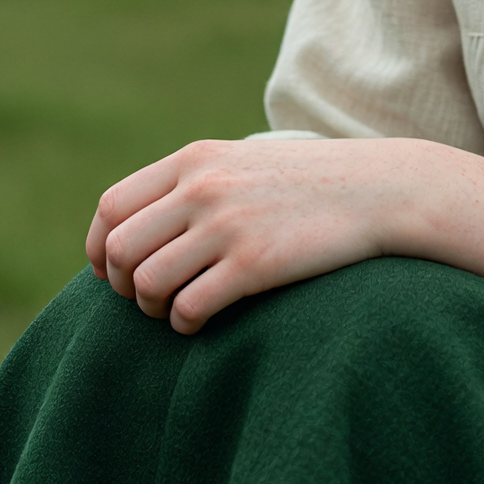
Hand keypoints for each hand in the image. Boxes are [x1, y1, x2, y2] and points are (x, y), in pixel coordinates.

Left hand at [84, 138, 483, 333]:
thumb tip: (137, 227)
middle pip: (120, 250)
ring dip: (153, 308)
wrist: (381, 190)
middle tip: (148, 298)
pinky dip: (184, 323)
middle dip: (123, 286)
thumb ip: (191, 185)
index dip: (102, 249)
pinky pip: (188, 308)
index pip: (112, 208)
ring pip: (147, 284)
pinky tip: (203, 320)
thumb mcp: (241, 165)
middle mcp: (202, 188)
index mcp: (193, 160)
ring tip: (178, 309)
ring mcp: (227, 225)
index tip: (113, 274)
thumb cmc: (308, 184)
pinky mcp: (255, 264)